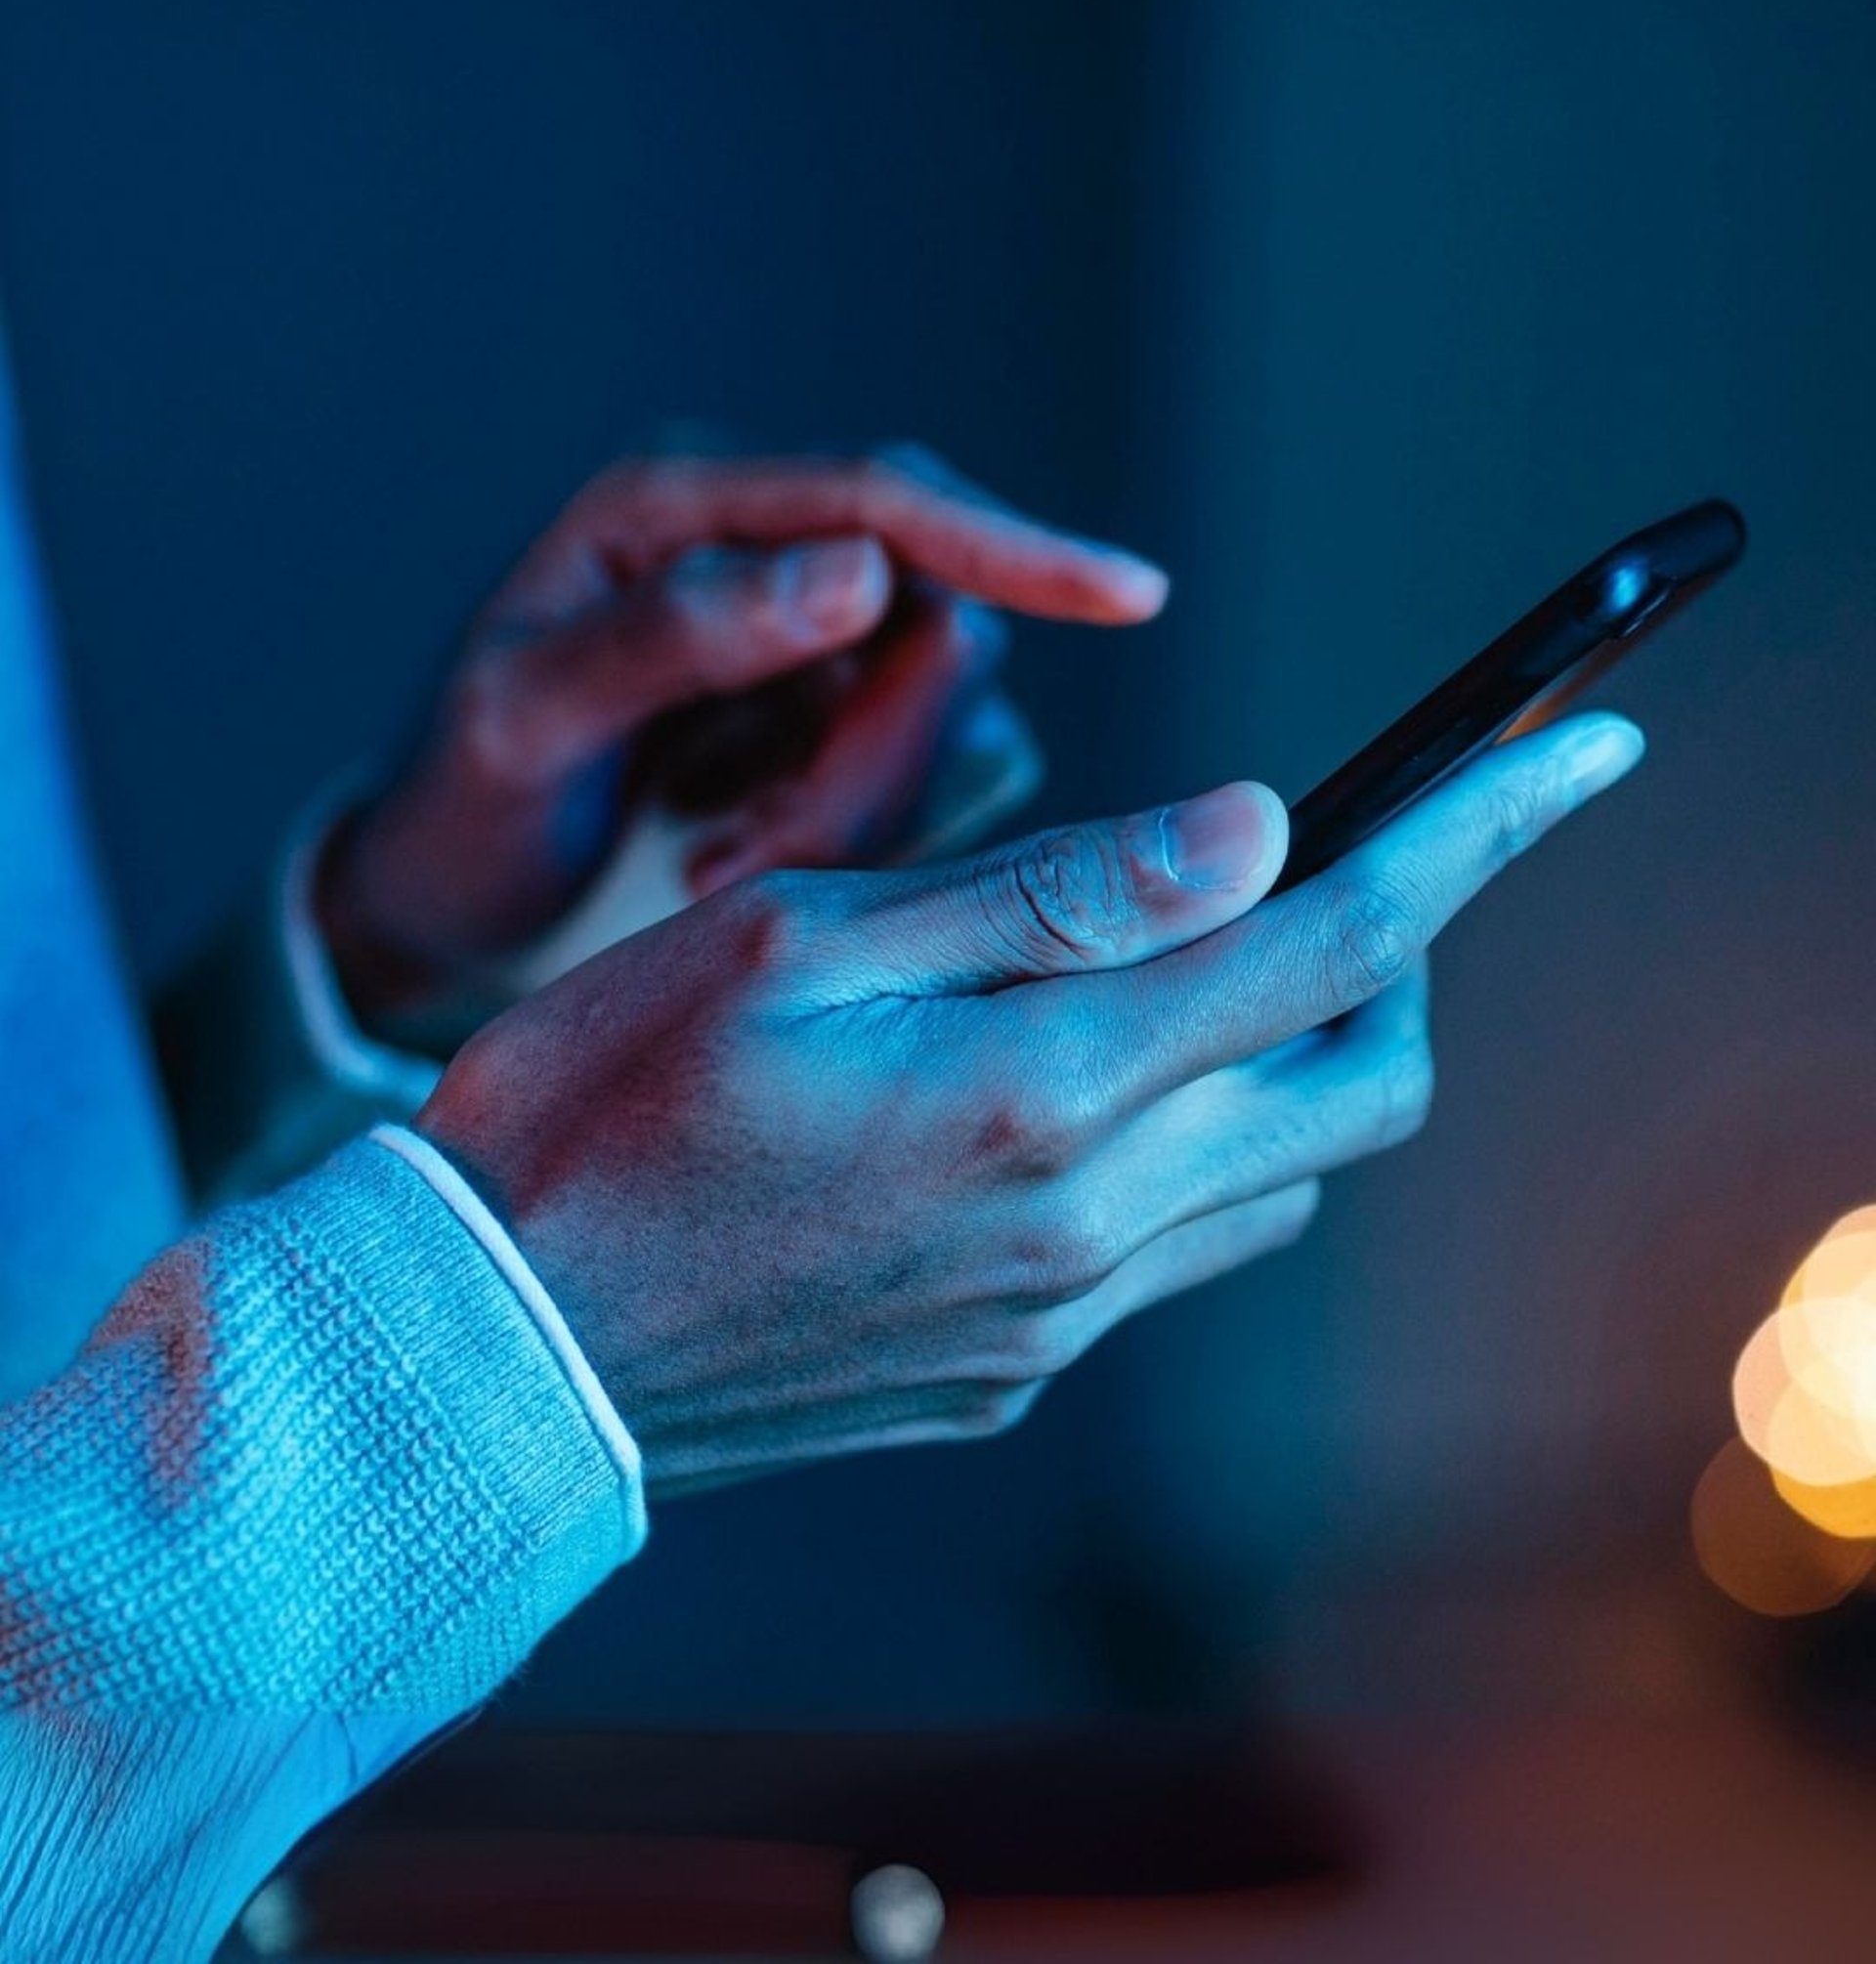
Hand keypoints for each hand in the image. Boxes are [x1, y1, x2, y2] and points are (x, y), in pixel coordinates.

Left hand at [316, 448, 1167, 1042]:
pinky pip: (929, 779)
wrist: (442, 908)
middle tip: (745, 856)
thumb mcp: (526, 718)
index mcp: (679, 506)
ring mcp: (813, 639)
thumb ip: (680, 634)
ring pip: (945, 712)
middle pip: (938, 617)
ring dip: (853, 810)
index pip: (887, 499)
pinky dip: (852, 842)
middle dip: (870, 756)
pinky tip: (736, 863)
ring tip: (715, 862)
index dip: (1016, 543)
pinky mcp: (840, 723)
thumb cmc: (463, 802)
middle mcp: (765, 550)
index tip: (1134, 592)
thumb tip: (857, 570)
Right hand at [417, 710, 1643, 1493]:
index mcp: (1041, 1087)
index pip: (1336, 937)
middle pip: (1362, 1079)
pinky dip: (1191, 1140)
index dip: (1480, 829)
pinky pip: (1177, 1250)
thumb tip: (1260, 826)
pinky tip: (1071, 1085)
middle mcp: (1086, 1225)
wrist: (484, 1352)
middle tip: (1339, 854)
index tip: (1584, 749)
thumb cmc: (602, 1102)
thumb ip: (1049, 891)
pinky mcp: (1009, 1372)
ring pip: (1283, 1171)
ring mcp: (1056, 1319)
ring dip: (1293, 1051)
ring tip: (1188, 956)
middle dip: (1401, 950)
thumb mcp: (799, 936)